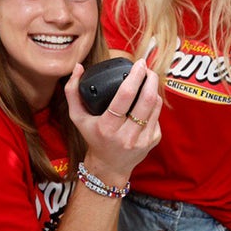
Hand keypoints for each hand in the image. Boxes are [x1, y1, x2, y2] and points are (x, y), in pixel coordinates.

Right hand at [64, 59, 161, 184]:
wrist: (109, 166)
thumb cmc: (93, 138)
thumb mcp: (77, 118)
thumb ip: (72, 91)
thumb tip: (78, 67)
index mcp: (107, 127)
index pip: (125, 96)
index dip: (135, 76)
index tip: (138, 63)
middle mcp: (126, 135)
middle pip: (146, 99)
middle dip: (150, 79)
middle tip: (146, 68)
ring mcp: (142, 140)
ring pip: (155, 106)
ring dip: (154, 89)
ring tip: (148, 79)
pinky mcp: (153, 141)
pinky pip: (158, 116)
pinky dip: (154, 104)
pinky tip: (146, 101)